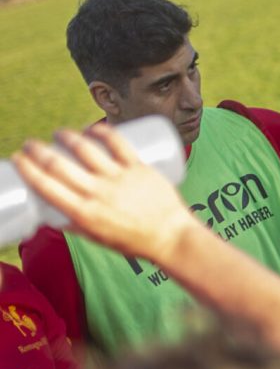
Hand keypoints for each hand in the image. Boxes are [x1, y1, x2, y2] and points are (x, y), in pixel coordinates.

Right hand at [14, 125, 199, 264]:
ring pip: (85, 149)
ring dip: (67, 136)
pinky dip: (103, 132)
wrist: (171, 237)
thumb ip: (75, 226)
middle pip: (59, 164)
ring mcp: (119, 178)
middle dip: (38, 150)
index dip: (27, 168)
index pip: (45, 186)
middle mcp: (97, 193)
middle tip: (32, 144)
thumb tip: (52, 218)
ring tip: (60, 133)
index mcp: (83, 213)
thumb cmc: (134, 241)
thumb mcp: (97, 239)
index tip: (18, 159)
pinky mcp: (138, 168)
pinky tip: (92, 127)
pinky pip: (118, 143)